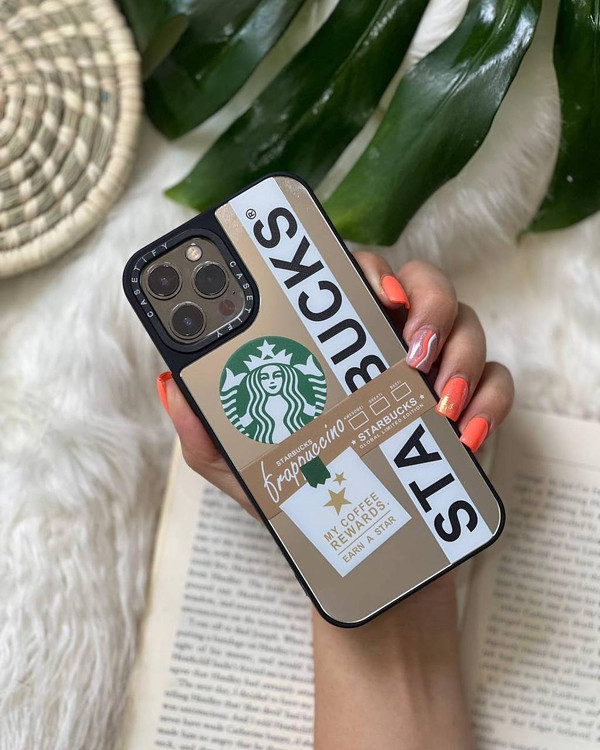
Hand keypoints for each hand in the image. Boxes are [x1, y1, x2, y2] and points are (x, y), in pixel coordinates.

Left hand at [157, 252, 513, 517]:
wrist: (365, 555)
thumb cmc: (305, 499)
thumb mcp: (247, 470)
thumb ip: (208, 434)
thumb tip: (173, 386)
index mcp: (338, 345)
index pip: (354, 277)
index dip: (368, 267)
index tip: (372, 290)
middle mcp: (388, 345)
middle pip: (423, 284)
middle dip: (428, 304)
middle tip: (408, 353)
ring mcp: (434, 374)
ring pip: (467, 324)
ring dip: (460, 356)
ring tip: (434, 406)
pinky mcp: (471, 407)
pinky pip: (498, 382)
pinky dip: (489, 401)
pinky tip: (463, 435)